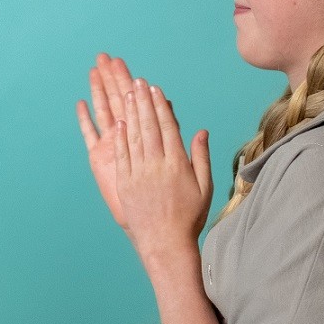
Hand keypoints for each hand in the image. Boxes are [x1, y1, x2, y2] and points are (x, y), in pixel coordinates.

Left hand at [77, 54, 212, 250]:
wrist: (164, 242)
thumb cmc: (189, 216)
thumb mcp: (204, 187)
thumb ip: (200, 157)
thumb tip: (200, 131)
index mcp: (178, 165)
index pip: (168, 128)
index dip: (161, 106)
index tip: (155, 89)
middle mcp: (157, 166)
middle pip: (149, 127)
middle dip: (143, 102)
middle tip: (138, 81)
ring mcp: (139, 174)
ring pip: (134, 137)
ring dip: (130, 113)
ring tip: (128, 93)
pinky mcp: (125, 183)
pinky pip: (122, 155)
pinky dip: (120, 137)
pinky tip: (118, 121)